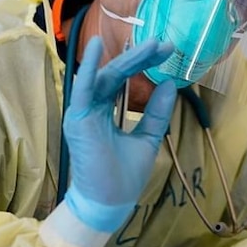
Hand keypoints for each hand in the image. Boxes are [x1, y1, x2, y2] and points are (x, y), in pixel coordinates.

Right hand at [63, 36, 176, 230]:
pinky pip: (83, 89)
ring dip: (127, 59)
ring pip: (105, 76)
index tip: (166, 51)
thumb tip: (169, 84)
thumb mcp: (148, 138)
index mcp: (105, 112)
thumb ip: (157, 113)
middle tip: (163, 44)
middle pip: (116, 73)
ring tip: (150, 45)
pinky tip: (96, 46)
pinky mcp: (77, 120)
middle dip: (140, 57)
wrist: (110, 203)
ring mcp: (83, 113)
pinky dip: (88, 69)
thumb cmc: (124, 176)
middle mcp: (92, 108)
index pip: (124, 80)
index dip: (143, 64)